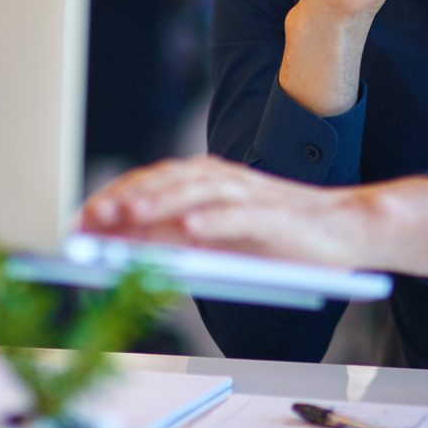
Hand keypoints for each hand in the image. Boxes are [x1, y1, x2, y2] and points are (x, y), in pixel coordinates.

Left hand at [80, 155, 364, 266]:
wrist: (346, 229)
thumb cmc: (280, 238)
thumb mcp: (222, 238)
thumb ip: (180, 236)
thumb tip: (127, 246)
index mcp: (211, 181)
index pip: (155, 181)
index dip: (118, 195)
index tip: (82, 219)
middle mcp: (227, 181)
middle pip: (171, 181)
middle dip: (129, 197)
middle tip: (93, 218)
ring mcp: (253, 195)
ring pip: (200, 192)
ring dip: (162, 203)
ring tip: (130, 217)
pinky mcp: (277, 216)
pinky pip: (242, 216)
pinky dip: (216, 221)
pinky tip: (191, 232)